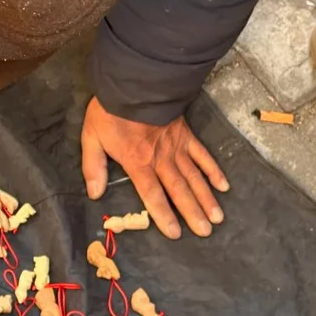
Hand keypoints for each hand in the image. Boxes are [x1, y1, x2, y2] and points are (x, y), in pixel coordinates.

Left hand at [80, 98, 228, 238]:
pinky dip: (213, 170)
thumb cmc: (110, 111)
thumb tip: (95, 194)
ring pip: (194, 176)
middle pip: (179, 189)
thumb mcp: (92, 137)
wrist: (133, 82)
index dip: (164, 214)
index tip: (175, 233)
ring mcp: (177, 146)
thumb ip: (93, 166)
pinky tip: (223, 185)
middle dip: (192, 212)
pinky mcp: (185, 134)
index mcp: (137, 162)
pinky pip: (202, 155)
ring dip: (206, 198)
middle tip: (205, 232)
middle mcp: (161, 158)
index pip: (152, 194)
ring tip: (217, 217)